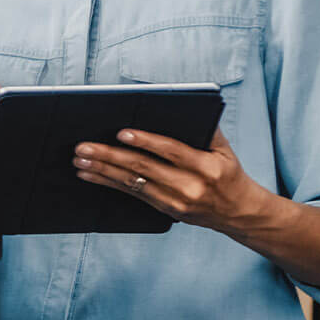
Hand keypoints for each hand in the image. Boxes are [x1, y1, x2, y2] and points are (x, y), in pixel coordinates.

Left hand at [72, 128, 265, 233]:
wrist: (238, 212)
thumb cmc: (228, 173)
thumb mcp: (225, 150)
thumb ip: (206, 129)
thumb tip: (182, 106)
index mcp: (206, 167)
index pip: (171, 151)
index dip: (146, 141)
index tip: (121, 133)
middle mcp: (190, 186)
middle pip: (144, 168)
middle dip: (110, 156)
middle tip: (84, 147)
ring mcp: (176, 201)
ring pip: (132, 183)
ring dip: (102, 170)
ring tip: (80, 159)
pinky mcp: (165, 210)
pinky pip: (132, 194)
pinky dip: (107, 182)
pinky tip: (90, 174)